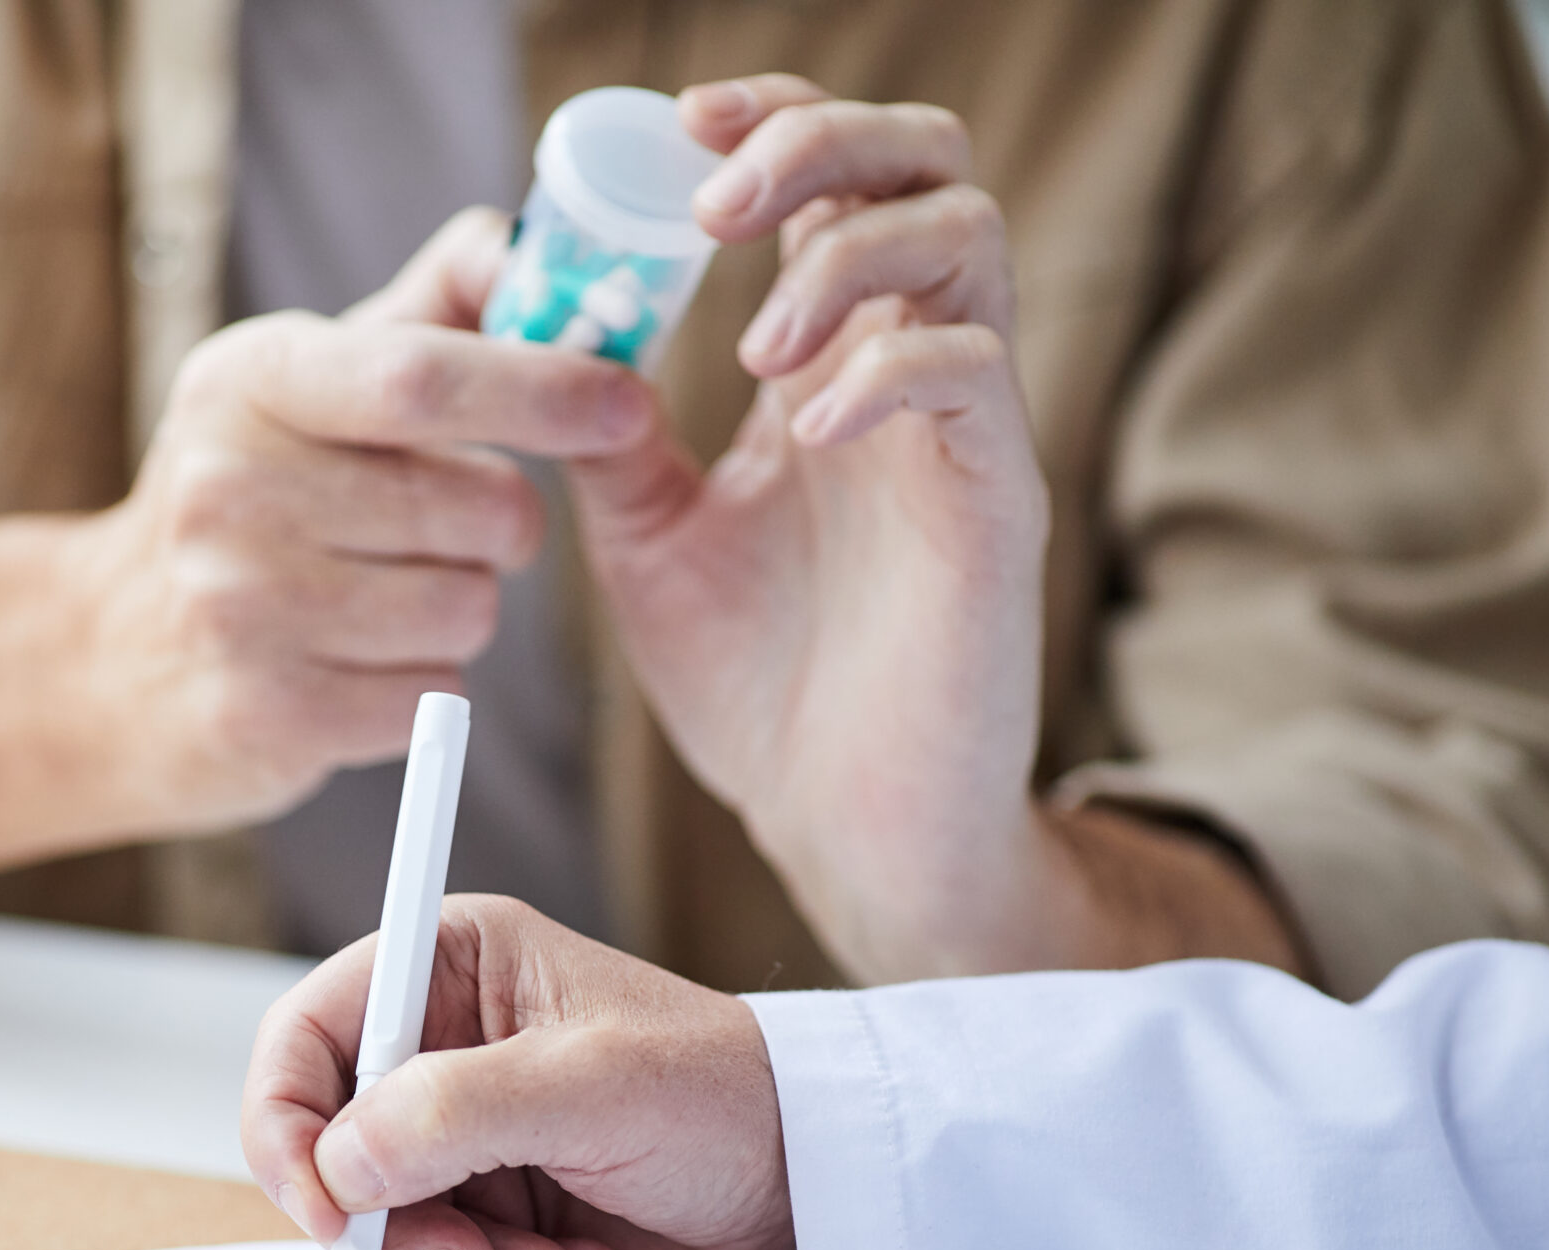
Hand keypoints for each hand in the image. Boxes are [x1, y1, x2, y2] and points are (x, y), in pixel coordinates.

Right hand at [67, 212, 654, 829]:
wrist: (117, 653)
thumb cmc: (257, 495)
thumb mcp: (312, 380)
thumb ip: (432, 309)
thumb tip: (529, 247)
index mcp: (251, 380)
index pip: (419, 376)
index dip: (542, 386)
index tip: (628, 402)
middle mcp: (230, 486)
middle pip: (477, 507)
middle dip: (507, 523)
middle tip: (456, 526)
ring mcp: (238, 607)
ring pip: (467, 609)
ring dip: (462, 608)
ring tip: (387, 597)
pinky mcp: (264, 715)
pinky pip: (432, 698)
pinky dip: (424, 688)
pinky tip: (358, 664)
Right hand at [243, 895, 792, 1249]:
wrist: (810, 1190)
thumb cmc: (725, 1096)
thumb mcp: (591, 1087)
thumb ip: (455, 1111)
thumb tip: (341, 1161)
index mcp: (448, 966)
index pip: (303, 1036)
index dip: (287, 1124)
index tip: (327, 1208)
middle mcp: (440, 1046)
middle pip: (327, 1149)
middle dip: (390, 1226)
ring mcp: (461, 1136)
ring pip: (380, 1227)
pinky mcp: (491, 1211)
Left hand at [555, 78, 1048, 980]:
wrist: (839, 825)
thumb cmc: (761, 689)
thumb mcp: (651, 543)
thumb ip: (615, 442)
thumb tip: (550, 347)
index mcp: (827, 366)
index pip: (829, 185)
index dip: (769, 125)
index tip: (677, 127)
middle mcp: (905, 374)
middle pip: (923, 167)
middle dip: (822, 143)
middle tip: (716, 199)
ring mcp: (961, 433)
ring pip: (967, 239)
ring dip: (846, 255)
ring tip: (757, 343)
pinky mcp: (998, 502)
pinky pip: (972, 378)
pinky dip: (883, 372)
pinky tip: (806, 425)